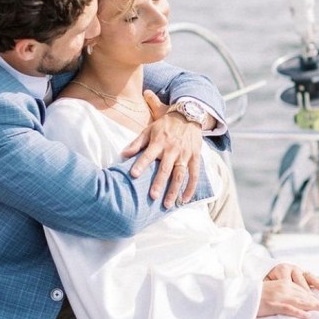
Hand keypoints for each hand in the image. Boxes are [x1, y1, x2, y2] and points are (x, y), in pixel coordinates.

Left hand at [121, 90, 201, 207]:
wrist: (188, 114)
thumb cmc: (165, 124)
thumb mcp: (149, 129)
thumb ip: (137, 143)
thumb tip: (123, 154)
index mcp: (159, 142)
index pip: (148, 155)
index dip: (141, 164)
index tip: (134, 175)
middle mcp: (172, 149)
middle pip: (165, 169)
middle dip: (159, 183)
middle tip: (152, 197)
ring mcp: (185, 155)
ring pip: (180, 175)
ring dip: (174, 190)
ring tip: (167, 204)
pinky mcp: (195, 157)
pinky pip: (194, 175)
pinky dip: (190, 188)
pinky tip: (185, 199)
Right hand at [257, 277, 318, 318]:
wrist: (241, 296)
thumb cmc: (254, 296)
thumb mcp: (270, 291)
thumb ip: (281, 293)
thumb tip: (292, 301)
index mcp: (282, 284)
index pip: (301, 290)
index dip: (313, 296)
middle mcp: (283, 288)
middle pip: (304, 295)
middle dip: (317, 301)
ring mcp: (279, 296)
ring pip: (300, 301)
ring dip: (314, 306)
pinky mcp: (273, 305)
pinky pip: (288, 309)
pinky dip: (299, 313)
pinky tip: (307, 316)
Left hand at [264, 262, 318, 293]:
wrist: (266, 273)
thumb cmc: (266, 282)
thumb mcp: (265, 284)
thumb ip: (269, 288)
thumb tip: (271, 294)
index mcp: (281, 269)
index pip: (288, 280)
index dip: (293, 289)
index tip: (297, 298)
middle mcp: (291, 268)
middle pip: (300, 279)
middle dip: (305, 289)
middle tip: (311, 297)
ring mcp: (299, 270)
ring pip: (309, 277)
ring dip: (317, 283)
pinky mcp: (304, 274)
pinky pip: (313, 277)